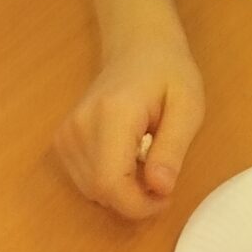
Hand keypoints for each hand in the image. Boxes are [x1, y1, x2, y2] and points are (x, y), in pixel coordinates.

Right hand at [55, 39, 205, 220]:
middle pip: (99, 191)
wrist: (138, 47)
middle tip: (162, 177)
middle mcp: (79, 125)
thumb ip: (172, 149)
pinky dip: (108, 182)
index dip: (138, 205)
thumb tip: (159, 189)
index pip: (110, 183)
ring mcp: (66, 133)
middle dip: (134, 199)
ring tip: (146, 161)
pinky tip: (127, 159)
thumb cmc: (169, 73)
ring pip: (90, 190)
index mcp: (112, 115)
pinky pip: (84, 180)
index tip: (166, 196)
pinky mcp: (62, 139)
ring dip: (122, 191)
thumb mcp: (188, 107)